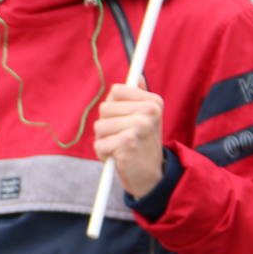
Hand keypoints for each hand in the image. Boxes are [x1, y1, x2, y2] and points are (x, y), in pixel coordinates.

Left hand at [92, 82, 164, 199]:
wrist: (152, 177)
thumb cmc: (143, 144)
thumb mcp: (146, 118)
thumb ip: (139, 96)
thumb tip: (137, 76)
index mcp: (154, 102)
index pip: (116, 90)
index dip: (114, 106)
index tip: (125, 119)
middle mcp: (149, 112)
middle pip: (105, 108)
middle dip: (107, 125)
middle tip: (123, 137)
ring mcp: (139, 127)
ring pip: (99, 126)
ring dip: (104, 140)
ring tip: (121, 147)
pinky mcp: (127, 143)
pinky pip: (99, 144)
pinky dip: (103, 154)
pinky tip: (118, 158)